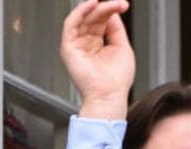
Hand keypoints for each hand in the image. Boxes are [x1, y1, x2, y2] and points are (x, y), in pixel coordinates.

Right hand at [60, 0, 135, 118]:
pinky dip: (80, 12)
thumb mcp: (121, 47)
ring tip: (107, 2)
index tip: (122, 4)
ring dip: (95, 7)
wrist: (109, 96)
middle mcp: (86, 43)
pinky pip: (71, 24)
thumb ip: (115, 28)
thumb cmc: (116, 81)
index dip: (110, 9)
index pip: (101, 20)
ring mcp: (76, 44)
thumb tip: (112, 11)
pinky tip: (92, 5)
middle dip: (105, 7)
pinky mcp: (68, 47)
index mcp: (98, 44)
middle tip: (118, 2)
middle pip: (93, 17)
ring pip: (83, 18)